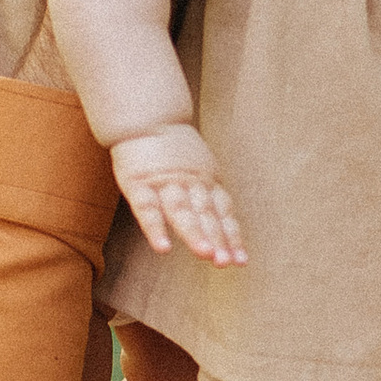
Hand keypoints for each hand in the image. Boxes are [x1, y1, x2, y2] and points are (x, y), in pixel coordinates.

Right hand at [109, 127, 247, 266]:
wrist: (146, 118)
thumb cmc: (174, 150)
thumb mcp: (201, 167)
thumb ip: (209, 193)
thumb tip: (224, 224)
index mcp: (207, 181)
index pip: (223, 212)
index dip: (232, 236)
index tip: (241, 261)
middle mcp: (190, 183)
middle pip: (205, 214)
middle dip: (217, 238)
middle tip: (225, 262)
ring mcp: (165, 183)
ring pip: (182, 211)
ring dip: (194, 233)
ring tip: (205, 255)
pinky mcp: (139, 184)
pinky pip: (147, 209)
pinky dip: (156, 229)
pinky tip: (163, 248)